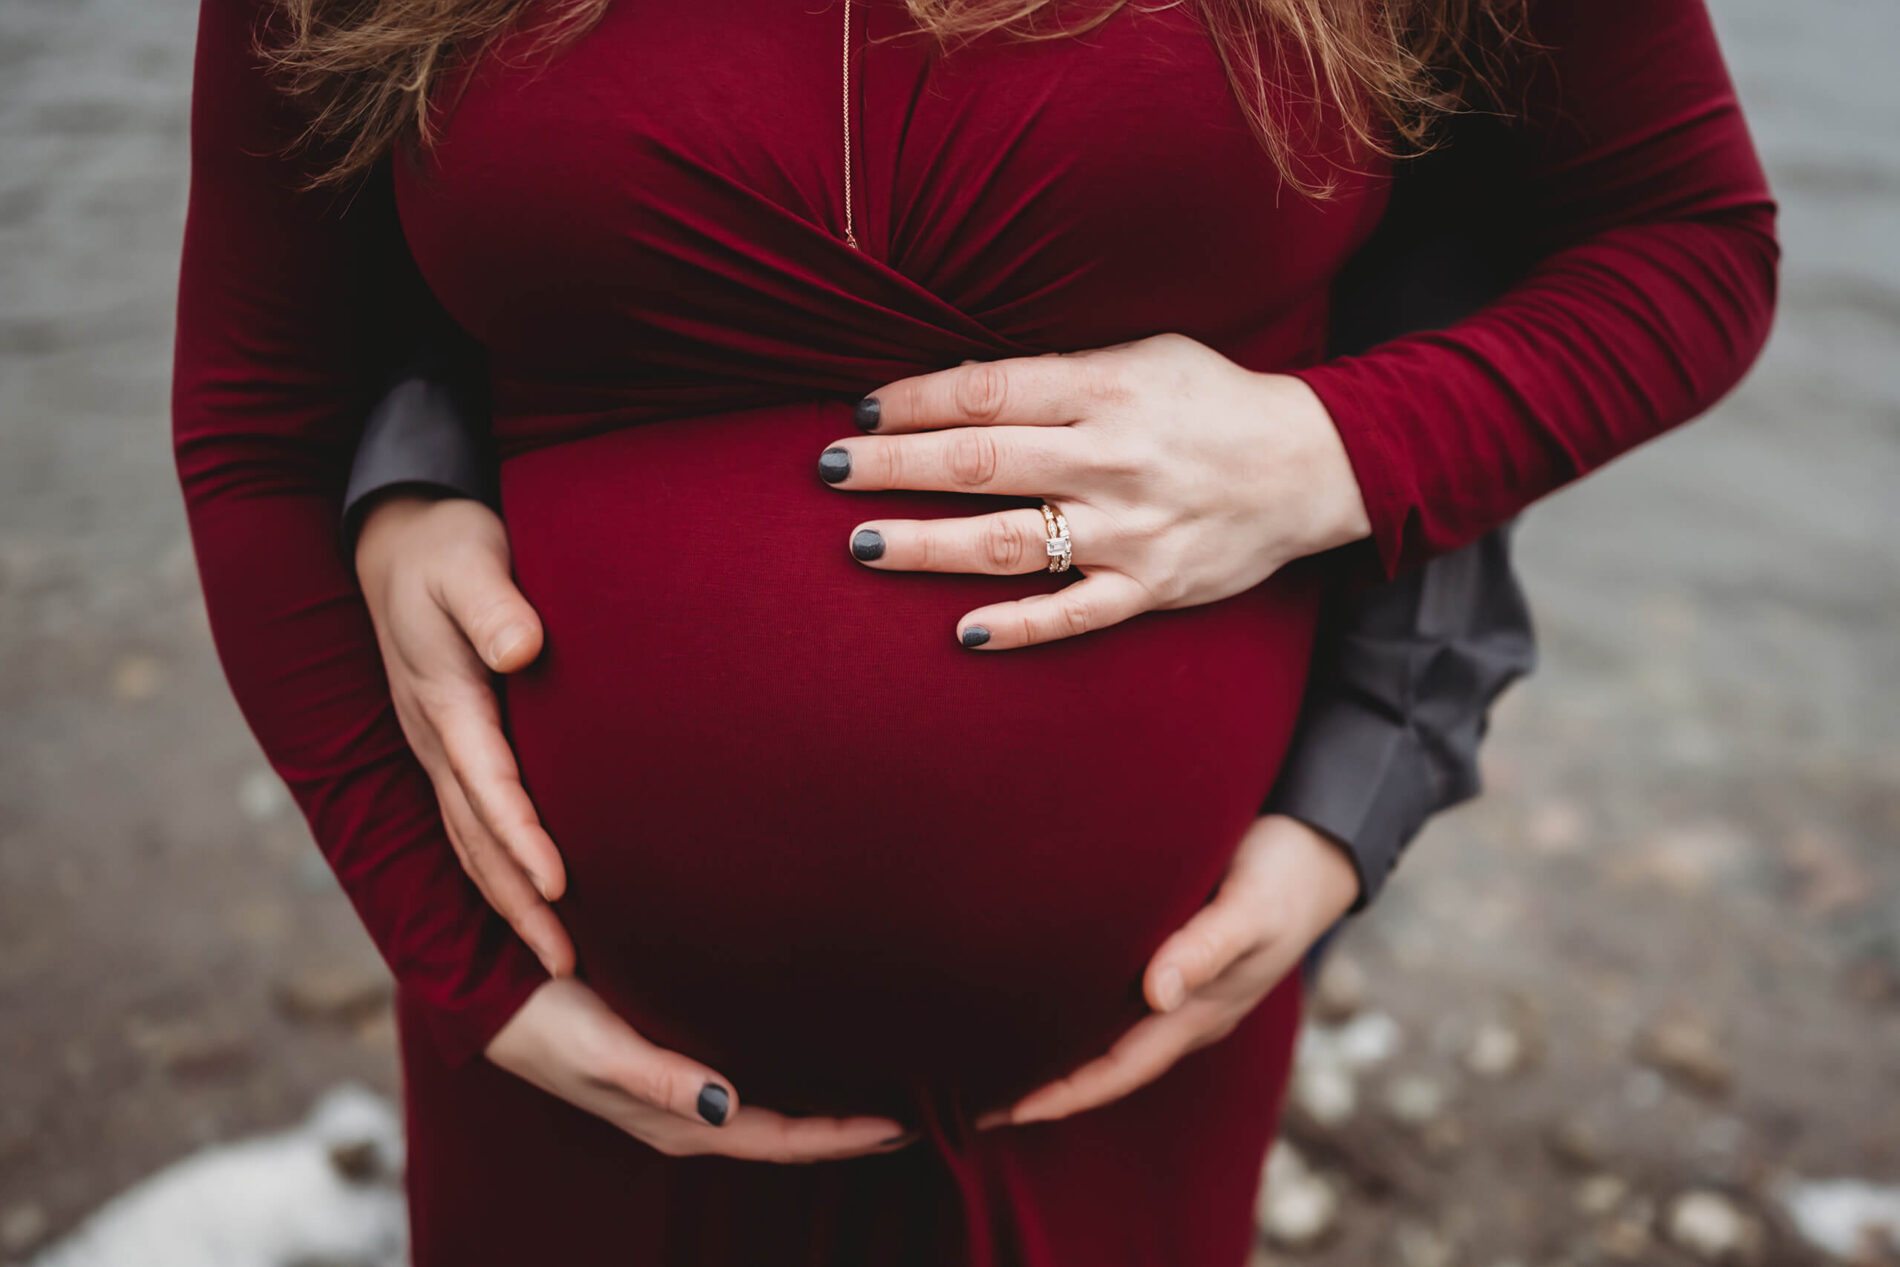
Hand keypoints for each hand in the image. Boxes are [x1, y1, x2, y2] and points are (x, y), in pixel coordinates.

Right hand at [354, 493, 571, 975]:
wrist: (397, 538)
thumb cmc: (446, 546)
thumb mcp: (468, 560)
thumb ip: (494, 603)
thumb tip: (522, 648)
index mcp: (443, 699)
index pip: (488, 782)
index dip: (523, 837)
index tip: (559, 885)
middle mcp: (434, 737)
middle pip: (477, 837)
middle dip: (517, 903)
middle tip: (564, 966)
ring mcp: (436, 748)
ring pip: (471, 842)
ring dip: (509, 902)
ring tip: (556, 960)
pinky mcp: (448, 746)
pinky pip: (472, 824)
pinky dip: (499, 872)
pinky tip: (531, 904)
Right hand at [487, 978, 919, 1160]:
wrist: (490, 996)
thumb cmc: (544, 1018)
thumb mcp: (601, 1049)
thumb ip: (660, 1079)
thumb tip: (725, 1107)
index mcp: (677, 1120)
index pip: (779, 1138)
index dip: (840, 1138)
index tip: (900, 1125)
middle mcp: (685, 1116)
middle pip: (782, 1137)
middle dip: (842, 1136)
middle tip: (909, 1122)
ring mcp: (675, 1096)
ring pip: (766, 1118)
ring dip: (818, 1118)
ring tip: (872, 1103)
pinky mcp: (666, 1067)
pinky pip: (744, 1094)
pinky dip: (786, 1090)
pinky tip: (804, 1069)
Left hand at [821, 333, 1371, 649]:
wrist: (1311, 467)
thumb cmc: (1209, 401)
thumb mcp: (1144, 356)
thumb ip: (1059, 373)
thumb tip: (959, 386)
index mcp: (1107, 390)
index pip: (988, 392)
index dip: (916, 401)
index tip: (862, 410)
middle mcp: (1113, 460)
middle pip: (981, 463)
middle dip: (893, 466)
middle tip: (826, 468)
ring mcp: (1131, 531)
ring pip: (1010, 542)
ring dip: (926, 545)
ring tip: (859, 544)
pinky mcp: (1151, 588)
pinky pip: (1075, 614)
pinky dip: (1020, 627)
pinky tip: (962, 634)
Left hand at [976, 814, 1359, 1128]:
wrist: (1325, 847)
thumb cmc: (1284, 874)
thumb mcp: (1249, 908)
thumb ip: (1204, 947)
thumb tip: (1156, 993)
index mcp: (1202, 1011)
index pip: (1120, 1069)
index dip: (1064, 1094)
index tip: (1007, 1111)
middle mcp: (1189, 1009)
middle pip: (1111, 1063)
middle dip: (1053, 1084)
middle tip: (982, 1099)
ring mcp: (1188, 987)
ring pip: (1115, 1033)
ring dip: (1064, 1048)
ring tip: (1001, 1053)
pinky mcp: (1183, 956)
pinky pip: (1123, 998)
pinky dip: (1081, 1008)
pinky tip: (1050, 994)